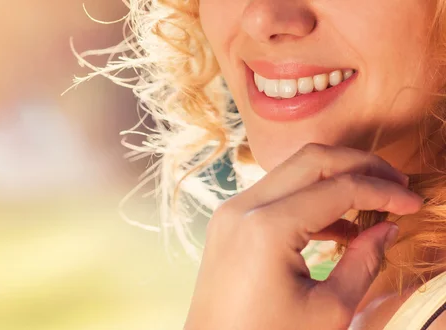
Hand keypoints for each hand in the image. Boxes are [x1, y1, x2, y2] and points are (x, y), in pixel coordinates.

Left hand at [183, 144, 422, 329]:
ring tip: (373, 202)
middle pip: (313, 160)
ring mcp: (231, 210)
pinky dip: (309, 198)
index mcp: (268, 228)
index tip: (414, 203)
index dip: (384, 191)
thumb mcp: (328, 310)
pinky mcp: (228, 220)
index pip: (340, 188)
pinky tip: (339, 225)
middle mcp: (244, 207)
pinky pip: (275, 193)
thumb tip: (386, 227)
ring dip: (335, 178)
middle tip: (396, 184)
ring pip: (292, 170)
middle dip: (361, 165)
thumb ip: (363, 262)